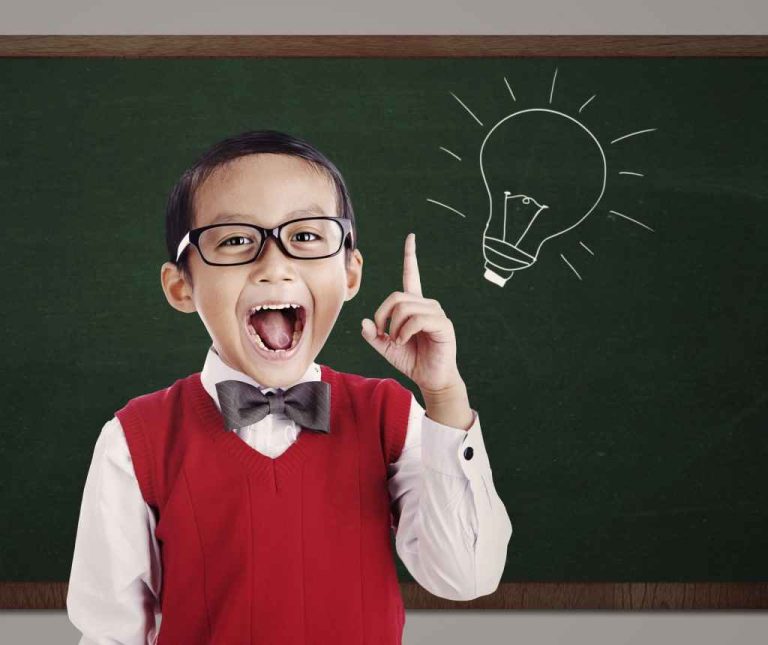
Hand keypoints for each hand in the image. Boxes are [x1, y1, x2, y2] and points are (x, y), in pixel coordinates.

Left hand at [361, 233, 462, 394]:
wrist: (431, 378)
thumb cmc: (411, 360)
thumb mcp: (386, 347)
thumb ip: (374, 334)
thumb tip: (364, 322)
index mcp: (414, 305)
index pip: (412, 275)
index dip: (410, 256)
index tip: (411, 237)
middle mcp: (426, 304)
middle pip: (396, 296)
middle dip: (383, 314)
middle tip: (383, 334)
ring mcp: (436, 313)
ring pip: (404, 307)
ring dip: (394, 327)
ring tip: (398, 341)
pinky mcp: (442, 324)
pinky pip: (416, 319)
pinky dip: (404, 331)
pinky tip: (404, 341)